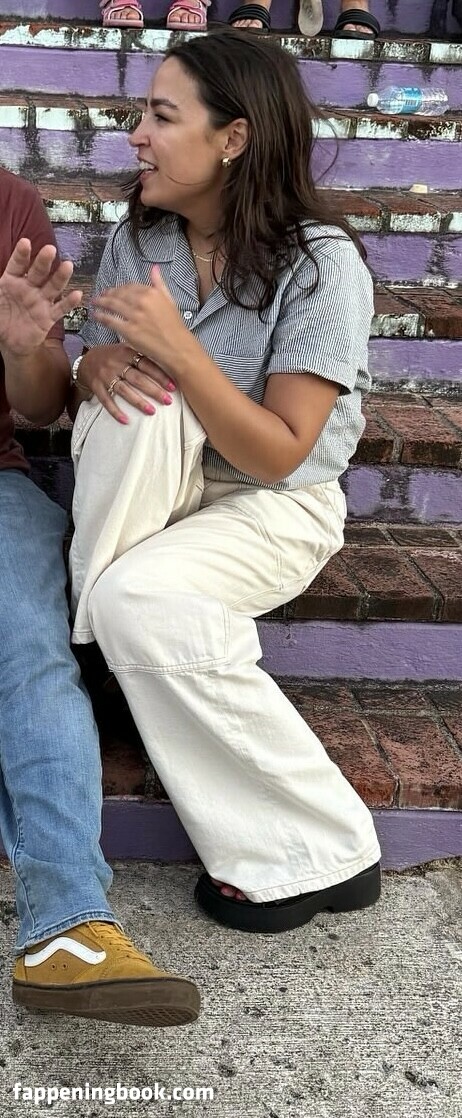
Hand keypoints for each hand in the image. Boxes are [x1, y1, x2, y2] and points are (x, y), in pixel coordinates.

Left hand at [0, 239, 81, 357]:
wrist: (10, 342)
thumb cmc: (0, 317)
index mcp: (12, 280)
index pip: (18, 265)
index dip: (22, 254)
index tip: (26, 242)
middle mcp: (29, 288)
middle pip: (38, 272)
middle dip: (44, 261)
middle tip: (50, 250)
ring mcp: (40, 301)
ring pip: (52, 287)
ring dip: (60, 277)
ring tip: (68, 266)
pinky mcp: (48, 317)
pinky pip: (60, 309)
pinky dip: (69, 303)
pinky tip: (77, 294)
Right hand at [77, 343, 176, 423]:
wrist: (87, 361)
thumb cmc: (114, 357)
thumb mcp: (127, 350)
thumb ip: (143, 355)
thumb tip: (171, 364)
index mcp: (126, 352)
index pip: (146, 364)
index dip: (160, 375)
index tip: (173, 386)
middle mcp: (116, 363)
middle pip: (137, 378)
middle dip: (153, 390)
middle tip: (168, 401)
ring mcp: (105, 376)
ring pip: (124, 390)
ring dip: (138, 402)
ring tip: (152, 411)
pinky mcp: (96, 387)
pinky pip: (106, 401)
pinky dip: (116, 412)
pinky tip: (126, 421)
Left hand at [92, 266, 192, 374]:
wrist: (178, 348)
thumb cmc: (175, 326)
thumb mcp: (169, 300)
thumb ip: (159, 284)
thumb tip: (154, 268)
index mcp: (152, 293)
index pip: (130, 286)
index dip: (120, 288)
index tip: (114, 290)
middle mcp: (142, 302)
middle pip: (119, 294)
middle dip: (107, 294)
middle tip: (100, 296)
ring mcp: (135, 316)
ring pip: (112, 305)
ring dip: (101, 303)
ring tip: (95, 303)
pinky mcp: (129, 330)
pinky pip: (111, 320)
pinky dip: (101, 317)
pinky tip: (95, 315)